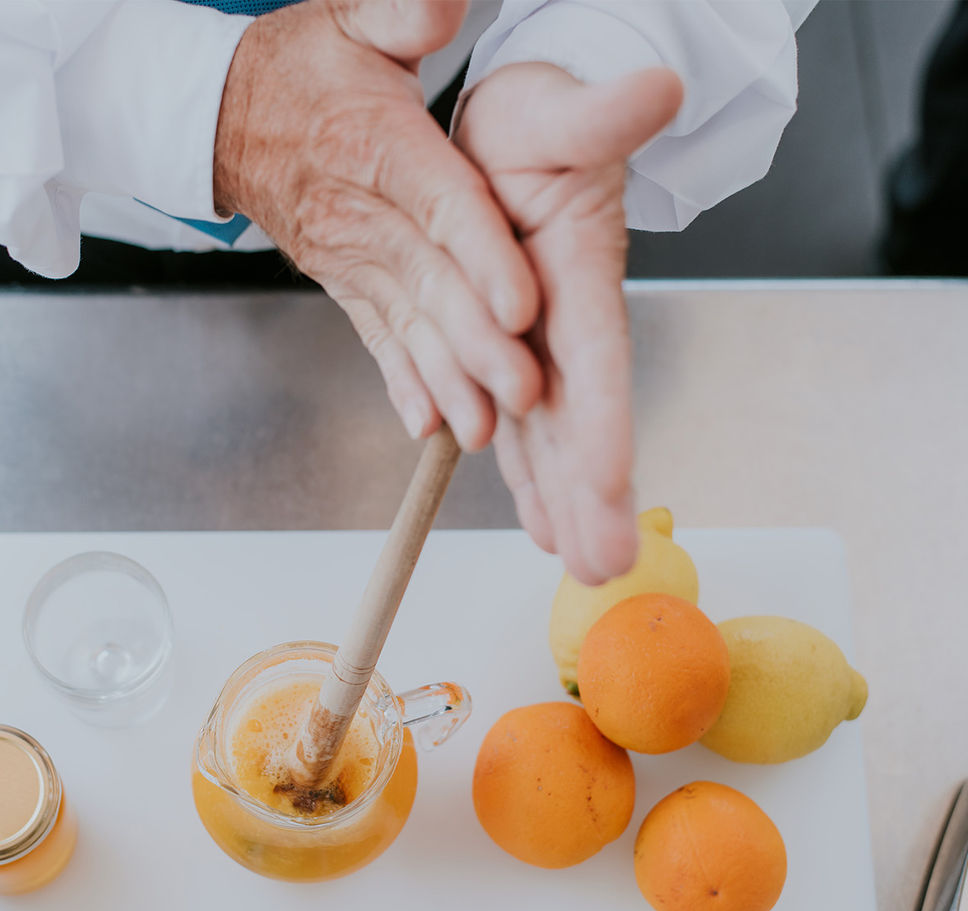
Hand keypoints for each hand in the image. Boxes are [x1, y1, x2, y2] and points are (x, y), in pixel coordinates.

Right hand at [214, 0, 540, 449]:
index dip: (480, 256)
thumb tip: (449, 4)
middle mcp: (360, 211)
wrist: (222, 118)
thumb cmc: (298, 68)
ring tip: (483, 428)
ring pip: (405, 322)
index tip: (521, 305)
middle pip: (428, 281)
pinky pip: (375, 337)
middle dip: (477, 340)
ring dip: (446, 378)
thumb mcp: (349, 18)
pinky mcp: (342, 283)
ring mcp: (348, 256)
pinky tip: (429, 424)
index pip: (438, 204)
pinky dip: (402, 382)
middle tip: (523, 388)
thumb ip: (404, 13)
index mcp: (376, 144)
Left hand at [453, 63, 682, 583]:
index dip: (606, 423)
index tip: (612, 485)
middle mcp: (562, 322)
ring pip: (550, 435)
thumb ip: (603, 116)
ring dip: (562, 499)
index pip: (599, 357)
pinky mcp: (510, 352)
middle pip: (582, 417)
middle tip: (605, 565)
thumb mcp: (560, 113)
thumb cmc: (538, 121)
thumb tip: (658, 86)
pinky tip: (540, 520)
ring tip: (579, 563)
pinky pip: (516, 422)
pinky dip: (525, 472)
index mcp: (578, 273)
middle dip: (592, 493)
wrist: (513, 137)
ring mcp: (538, 344)